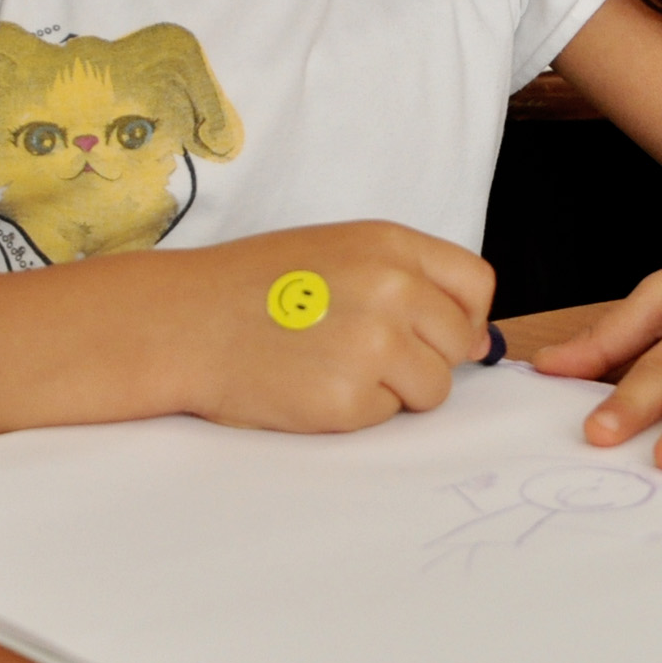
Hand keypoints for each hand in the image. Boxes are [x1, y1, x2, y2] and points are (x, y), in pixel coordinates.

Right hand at [170, 221, 494, 434]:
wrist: (184, 321)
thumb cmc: (255, 286)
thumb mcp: (339, 252)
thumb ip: (409, 281)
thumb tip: (477, 340)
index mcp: (390, 245)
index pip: (476, 284)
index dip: (462, 314)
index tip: (435, 329)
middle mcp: (391, 289)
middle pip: (460, 341)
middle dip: (427, 356)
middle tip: (367, 352)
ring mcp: (372, 345)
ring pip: (433, 387)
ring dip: (396, 389)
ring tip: (336, 366)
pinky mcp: (348, 400)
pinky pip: (386, 417)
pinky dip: (356, 410)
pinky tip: (313, 384)